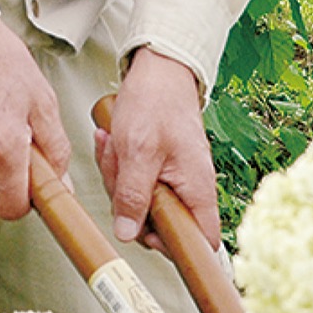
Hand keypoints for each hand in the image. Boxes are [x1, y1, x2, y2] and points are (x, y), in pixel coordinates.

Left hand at [94, 47, 219, 251]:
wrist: (160, 66)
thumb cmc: (157, 100)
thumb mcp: (138, 151)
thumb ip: (133, 196)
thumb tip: (127, 234)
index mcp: (197, 188)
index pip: (199, 241)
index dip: (172, 246)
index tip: (142, 229)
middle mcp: (192, 186)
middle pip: (160, 221)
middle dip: (129, 200)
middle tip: (117, 172)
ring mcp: (177, 175)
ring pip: (143, 200)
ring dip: (120, 177)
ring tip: (113, 146)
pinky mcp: (163, 164)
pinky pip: (138, 179)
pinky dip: (122, 164)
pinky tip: (113, 142)